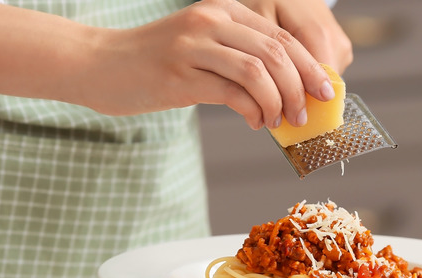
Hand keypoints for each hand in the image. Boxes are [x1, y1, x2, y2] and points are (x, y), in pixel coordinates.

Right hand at [0, 0, 336, 130]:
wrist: (96, 64)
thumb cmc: (151, 64)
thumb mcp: (199, 49)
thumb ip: (237, 61)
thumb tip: (284, 92)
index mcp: (221, 11)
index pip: (279, 36)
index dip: (308, 66)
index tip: (325, 92)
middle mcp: (211, 20)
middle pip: (276, 52)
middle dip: (301, 86)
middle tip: (306, 113)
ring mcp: (194, 44)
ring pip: (259, 70)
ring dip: (279, 101)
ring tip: (280, 121)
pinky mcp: (180, 74)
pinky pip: (233, 93)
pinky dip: (254, 111)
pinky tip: (255, 123)